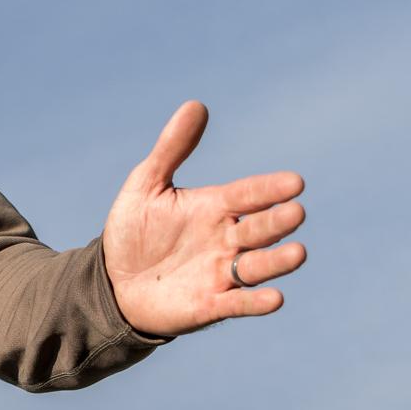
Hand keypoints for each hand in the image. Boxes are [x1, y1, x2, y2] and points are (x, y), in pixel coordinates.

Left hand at [102, 101, 305, 336]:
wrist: (112, 280)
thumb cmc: (133, 230)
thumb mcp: (146, 185)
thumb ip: (172, 148)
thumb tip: (196, 105)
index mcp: (215, 207)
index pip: (248, 194)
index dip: (269, 189)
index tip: (294, 182)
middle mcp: (226, 239)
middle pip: (259, 229)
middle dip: (278, 221)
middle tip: (296, 212)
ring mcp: (221, 272)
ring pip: (257, 266)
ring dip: (277, 261)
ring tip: (298, 252)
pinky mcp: (210, 304)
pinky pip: (238, 304)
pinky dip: (256, 302)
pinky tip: (275, 299)